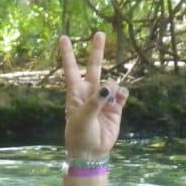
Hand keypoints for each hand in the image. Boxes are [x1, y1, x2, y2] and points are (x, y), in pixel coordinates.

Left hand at [59, 31, 127, 159]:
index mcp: (75, 92)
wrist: (91, 152)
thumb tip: (108, 87)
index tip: (63, 37)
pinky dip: (122, 93)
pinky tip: (119, 99)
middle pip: (94, 66)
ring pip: (111, 81)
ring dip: (112, 87)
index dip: (67, 53)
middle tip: (99, 33)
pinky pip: (121, 92)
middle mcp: (89, 92)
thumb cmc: (79, 135)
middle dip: (97, 50)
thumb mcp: (82, 118)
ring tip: (108, 101)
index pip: (71, 68)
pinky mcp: (115, 106)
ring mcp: (103, 98)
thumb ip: (94, 102)